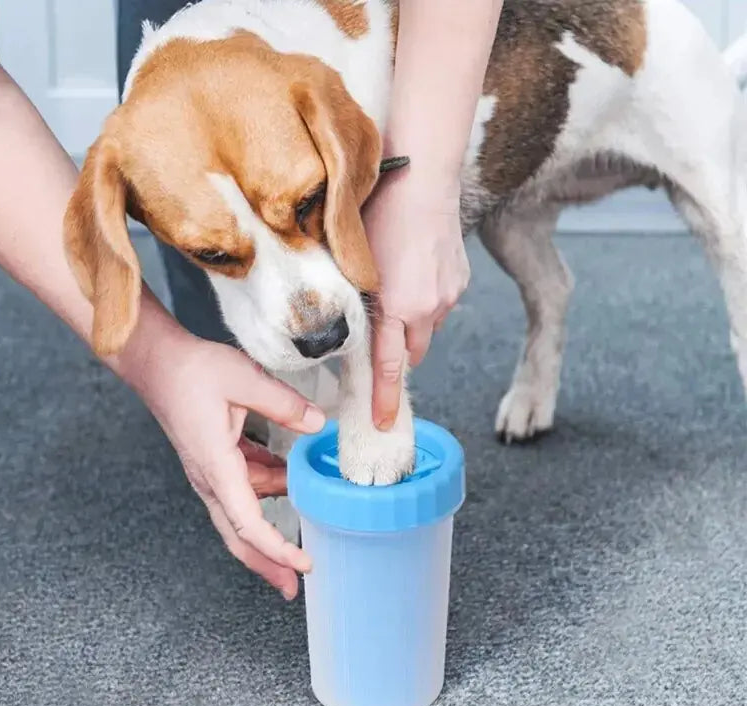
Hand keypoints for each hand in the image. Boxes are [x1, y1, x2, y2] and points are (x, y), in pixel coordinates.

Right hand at [138, 335, 325, 599]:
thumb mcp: (243, 379)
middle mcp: (210, 479)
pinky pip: (242, 488)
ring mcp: (210, 472)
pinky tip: (288, 483)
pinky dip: (267, 492)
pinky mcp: (214, 460)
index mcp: (216, 467)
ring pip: (242, 514)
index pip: (248, 524)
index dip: (277, 549)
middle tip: (294, 586)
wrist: (155, 362)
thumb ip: (283, 403)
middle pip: (238, 536)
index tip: (304, 564)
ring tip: (301, 534)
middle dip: (267, 564)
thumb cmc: (190, 371)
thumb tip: (317, 424)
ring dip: (270, 527)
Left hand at [364, 172, 469, 429]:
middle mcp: (426, 309)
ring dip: (413, 325)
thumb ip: (355, 303)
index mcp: (395, 307)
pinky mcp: (460, 281)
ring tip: (399, 291)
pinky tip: (416, 272)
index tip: (383, 423)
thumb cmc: (379, 213)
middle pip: (413, 354)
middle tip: (384, 340)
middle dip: (398, 354)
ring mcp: (448, 296)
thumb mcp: (354, 263)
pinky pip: (441, 306)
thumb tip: (348, 329)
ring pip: (428, 329)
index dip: (384, 399)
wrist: (423, 178)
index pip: (389, 367)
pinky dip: (427, 302)